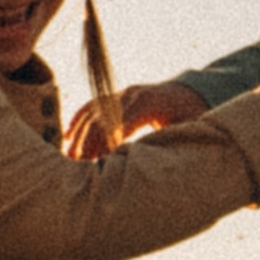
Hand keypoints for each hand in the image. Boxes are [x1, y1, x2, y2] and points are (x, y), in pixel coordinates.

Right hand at [67, 78, 205, 160]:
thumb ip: (172, 141)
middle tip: (78, 167)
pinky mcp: (116, 97)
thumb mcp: (189, 128)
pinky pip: (91, 107)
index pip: (121, 124)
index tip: (100, 165)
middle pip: (101, 118)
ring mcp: (121, 94)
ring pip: (92, 113)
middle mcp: (131, 94)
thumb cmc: (193, 115)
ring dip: (79, 136)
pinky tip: (66, 138)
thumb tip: (157, 164)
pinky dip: (77, 121)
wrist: (190, 93)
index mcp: (148, 102)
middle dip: (88, 143)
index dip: (109, 144)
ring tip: (69, 159)